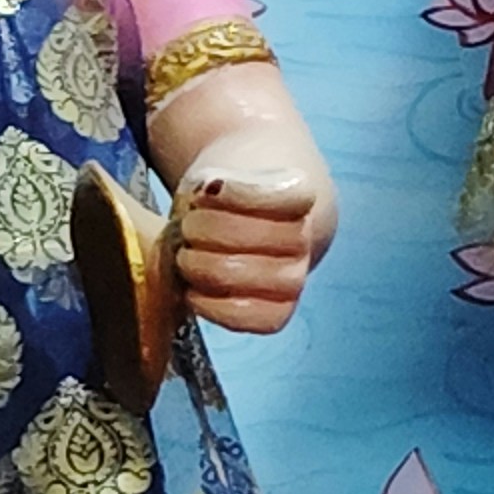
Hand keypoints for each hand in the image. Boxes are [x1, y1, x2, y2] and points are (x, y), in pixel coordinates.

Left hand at [160, 126, 327, 337]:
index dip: (230, 192)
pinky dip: (208, 304)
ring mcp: (295, 278)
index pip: (267, 193)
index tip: (209, 190)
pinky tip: (194, 289)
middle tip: (189, 227)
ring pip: (236, 275)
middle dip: (200, 229)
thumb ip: (211, 183)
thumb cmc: (226, 203)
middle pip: (241, 235)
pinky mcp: (278, 313)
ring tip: (188, 256)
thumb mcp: (216, 177)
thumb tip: (210, 190)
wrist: (249, 232)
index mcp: (300, 194)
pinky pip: (244, 316)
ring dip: (198, 265)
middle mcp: (304, 239)